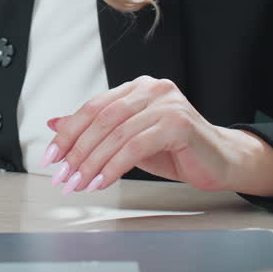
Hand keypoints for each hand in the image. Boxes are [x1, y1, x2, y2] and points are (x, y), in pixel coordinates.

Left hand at [40, 76, 272, 195]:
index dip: (68, 133)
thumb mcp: (127, 139)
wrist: (221, 163)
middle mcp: (150, 89)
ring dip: (93, 162)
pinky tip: (102, 182)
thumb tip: (54, 124)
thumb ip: (95, 130)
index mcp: (135, 88)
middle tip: (62, 176)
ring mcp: (166, 103)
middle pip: (101, 119)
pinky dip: (114, 166)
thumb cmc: (175, 151)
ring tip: (79, 183)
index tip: (51, 157)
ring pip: (116, 133)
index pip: (92, 108)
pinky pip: (136, 146)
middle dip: (77, 151)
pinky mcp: (179, 123)